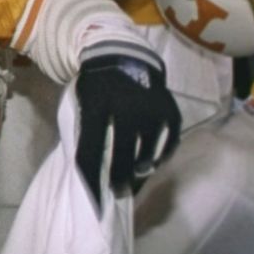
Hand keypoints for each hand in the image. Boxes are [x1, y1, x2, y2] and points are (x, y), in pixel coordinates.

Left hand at [75, 54, 181, 198]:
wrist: (121, 54)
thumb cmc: (96, 86)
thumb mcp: (83, 104)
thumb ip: (87, 132)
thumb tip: (92, 171)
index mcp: (98, 105)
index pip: (93, 150)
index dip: (92, 177)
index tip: (95, 198)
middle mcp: (127, 107)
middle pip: (123, 154)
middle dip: (119, 177)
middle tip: (116, 189)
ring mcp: (152, 108)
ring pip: (148, 152)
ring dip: (140, 170)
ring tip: (133, 178)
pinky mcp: (170, 109)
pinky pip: (168, 142)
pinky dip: (160, 156)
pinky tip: (151, 163)